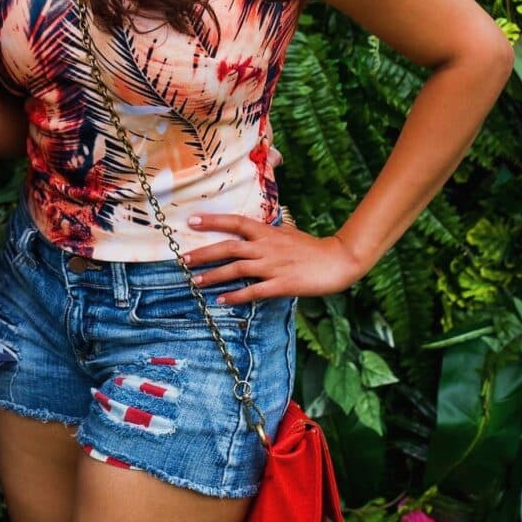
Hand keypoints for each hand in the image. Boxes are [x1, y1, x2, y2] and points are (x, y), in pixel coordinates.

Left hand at [182, 212, 364, 305]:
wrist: (336, 261)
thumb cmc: (310, 246)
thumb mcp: (286, 232)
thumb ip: (267, 231)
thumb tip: (250, 227)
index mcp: (266, 232)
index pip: (234, 222)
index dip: (213, 221)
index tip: (192, 220)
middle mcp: (265, 247)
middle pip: (228, 248)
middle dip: (204, 253)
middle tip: (184, 259)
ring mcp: (272, 266)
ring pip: (236, 270)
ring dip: (214, 276)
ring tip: (196, 282)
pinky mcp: (281, 284)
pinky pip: (253, 291)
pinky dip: (236, 296)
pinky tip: (221, 300)